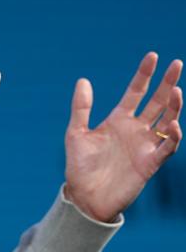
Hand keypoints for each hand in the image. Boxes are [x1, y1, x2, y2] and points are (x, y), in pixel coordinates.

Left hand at [64, 52, 182, 221]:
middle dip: (167, 83)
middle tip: (178, 63)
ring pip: (166, 121)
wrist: (85, 196)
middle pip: (156, 102)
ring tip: (176, 90)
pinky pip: (167, 147)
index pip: (136, 92)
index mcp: (118, 119)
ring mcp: (144, 145)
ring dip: (174, 107)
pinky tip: (173, 124)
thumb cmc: (79, 165)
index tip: (152, 55)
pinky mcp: (150, 163)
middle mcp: (135, 129)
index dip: (144, 74)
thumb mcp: (76, 132)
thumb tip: (83, 80)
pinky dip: (173, 137)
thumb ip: (81, 107)